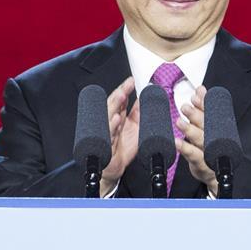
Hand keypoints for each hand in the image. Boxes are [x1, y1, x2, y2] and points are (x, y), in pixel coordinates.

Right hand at [100, 76, 138, 196]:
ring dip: (114, 106)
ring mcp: (106, 133)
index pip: (119, 101)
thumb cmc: (122, 148)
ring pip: (108, 116)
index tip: (131, 81)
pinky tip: (116, 119)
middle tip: (126, 86)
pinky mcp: (105, 144)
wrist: (114, 168)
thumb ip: (139, 114)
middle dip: (118, 94)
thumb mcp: (135, 128)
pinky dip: (112, 126)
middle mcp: (110, 123)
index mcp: (118, 118)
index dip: (124, 90)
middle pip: (112, 105)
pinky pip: (107, 134)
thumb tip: (145, 99)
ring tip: (121, 96)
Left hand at [176, 85, 218, 196]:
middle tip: (185, 106)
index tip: (196, 95)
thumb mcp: (205, 126)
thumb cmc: (208, 147)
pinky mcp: (203, 165)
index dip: (204, 103)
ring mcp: (210, 152)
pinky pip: (194, 156)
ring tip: (179, 122)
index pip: (212, 112)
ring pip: (202, 140)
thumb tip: (201, 89)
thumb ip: (203, 107)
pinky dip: (186, 149)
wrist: (214, 174)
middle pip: (207, 125)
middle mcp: (214, 139)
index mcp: (216, 127)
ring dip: (190, 130)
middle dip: (196, 115)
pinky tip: (177, 142)